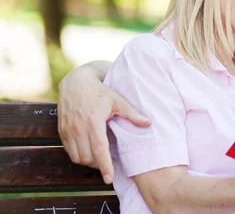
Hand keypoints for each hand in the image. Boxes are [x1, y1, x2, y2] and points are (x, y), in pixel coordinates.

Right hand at [57, 63, 150, 183]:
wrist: (76, 82)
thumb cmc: (100, 91)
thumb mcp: (118, 100)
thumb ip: (132, 114)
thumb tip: (148, 123)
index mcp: (93, 121)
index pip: (99, 149)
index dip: (105, 166)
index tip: (109, 178)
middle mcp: (78, 128)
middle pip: (87, 157)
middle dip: (98, 164)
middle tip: (108, 163)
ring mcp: (67, 130)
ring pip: (76, 157)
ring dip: (87, 161)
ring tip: (99, 157)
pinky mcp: (61, 131)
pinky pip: (68, 151)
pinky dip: (78, 155)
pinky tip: (88, 150)